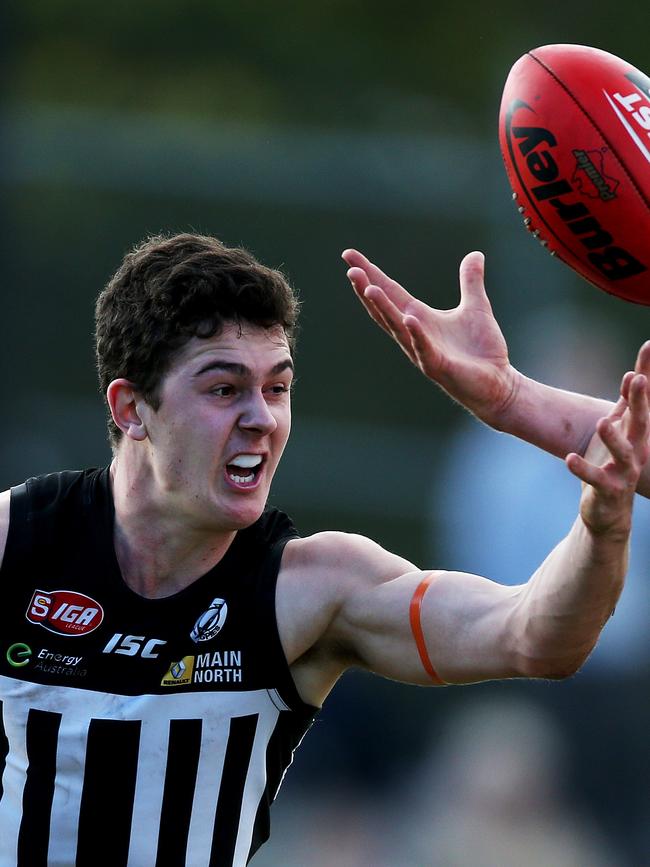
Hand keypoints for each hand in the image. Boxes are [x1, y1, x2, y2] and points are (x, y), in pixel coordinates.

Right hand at [342, 248, 517, 425]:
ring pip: (396, 327)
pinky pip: (424, 348)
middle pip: (384, 308)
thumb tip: (475, 254)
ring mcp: (422, 351)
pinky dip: (416, 334)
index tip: (349, 255)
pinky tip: (409, 319)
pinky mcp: (439, 366)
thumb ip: (470, 281)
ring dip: (383, 308)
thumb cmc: (481, 351)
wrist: (497, 383)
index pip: (389, 291)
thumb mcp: (476, 307)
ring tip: (370, 288)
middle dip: (367, 290)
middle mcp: (413, 334)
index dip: (370, 273)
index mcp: (419, 317)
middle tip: (351, 270)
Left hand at [567, 372, 649, 536]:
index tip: (648, 347)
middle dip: (640, 400)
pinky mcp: (607, 490)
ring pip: (622, 453)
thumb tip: (634, 373)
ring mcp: (624, 471)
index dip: (645, 373)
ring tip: (602, 422)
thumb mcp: (618, 432)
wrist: (607, 511)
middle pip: (641, 422)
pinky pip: (595, 479)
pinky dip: (583, 469)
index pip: (642, 400)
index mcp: (636, 432)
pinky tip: (570, 459)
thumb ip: (625, 405)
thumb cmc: (611, 465)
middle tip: (637, 378)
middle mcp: (635, 449)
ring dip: (613, 437)